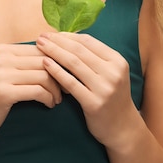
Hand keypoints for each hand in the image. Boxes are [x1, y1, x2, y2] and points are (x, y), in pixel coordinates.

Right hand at [0, 43, 61, 140]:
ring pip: (44, 75)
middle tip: (67, 89)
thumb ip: (25, 61)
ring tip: (57, 99)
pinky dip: (48, 98)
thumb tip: (58, 54)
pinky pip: (37, 91)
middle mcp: (1, 57)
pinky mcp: (4, 92)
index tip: (67, 74)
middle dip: (60, 75)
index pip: (40, 49)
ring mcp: (1, 74)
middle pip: (44, 61)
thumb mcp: (6, 71)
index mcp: (3, 49)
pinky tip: (49, 104)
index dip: (58, 61)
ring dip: (56, 89)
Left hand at [36, 32, 138, 148]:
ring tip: (39, 46)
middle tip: (41, 36)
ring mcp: (104, 88)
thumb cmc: (112, 97)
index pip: (89, 42)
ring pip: (74, 63)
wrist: (123, 128)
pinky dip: (56, 71)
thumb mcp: (111, 73)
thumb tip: (68, 38)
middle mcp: (113, 72)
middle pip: (79, 50)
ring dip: (54, 52)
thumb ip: (95, 58)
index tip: (52, 33)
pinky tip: (45, 64)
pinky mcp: (94, 103)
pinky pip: (70, 83)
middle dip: (57, 41)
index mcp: (117, 61)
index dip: (68, 36)